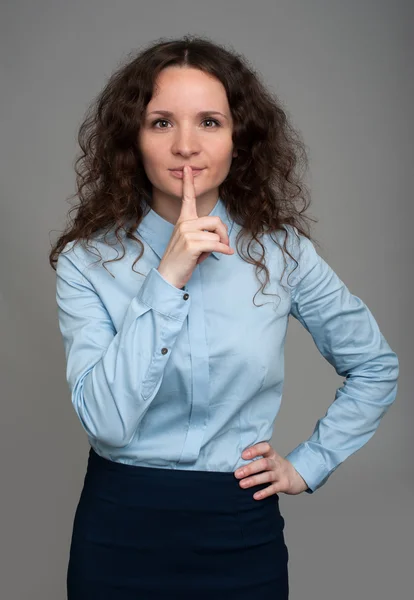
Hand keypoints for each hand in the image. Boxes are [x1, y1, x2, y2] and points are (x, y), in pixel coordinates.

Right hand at [157, 166, 233, 288]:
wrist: (168, 275)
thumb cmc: (182, 260)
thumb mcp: (191, 242)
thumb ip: (203, 233)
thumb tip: (221, 236)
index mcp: (183, 221)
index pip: (187, 198)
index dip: (188, 183)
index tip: (187, 168)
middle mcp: (184, 224)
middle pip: (216, 220)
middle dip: (223, 234)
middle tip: (223, 245)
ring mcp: (186, 233)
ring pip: (216, 234)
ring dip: (220, 246)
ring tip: (209, 254)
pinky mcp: (191, 245)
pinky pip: (216, 244)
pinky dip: (223, 250)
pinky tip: (226, 254)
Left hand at [234, 441, 308, 499]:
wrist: (297, 476)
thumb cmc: (277, 467)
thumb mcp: (270, 459)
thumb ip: (257, 458)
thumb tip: (235, 461)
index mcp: (272, 454)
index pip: (265, 447)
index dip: (254, 450)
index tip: (243, 455)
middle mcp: (276, 463)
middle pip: (264, 463)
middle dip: (250, 468)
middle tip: (237, 474)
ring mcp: (280, 474)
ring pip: (267, 476)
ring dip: (254, 480)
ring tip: (242, 484)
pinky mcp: (284, 485)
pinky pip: (273, 489)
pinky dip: (264, 492)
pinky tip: (255, 496)